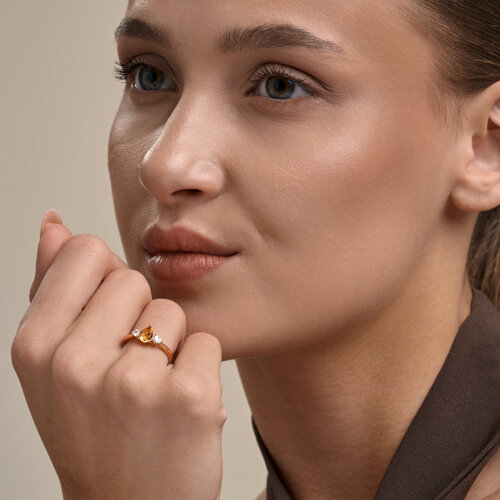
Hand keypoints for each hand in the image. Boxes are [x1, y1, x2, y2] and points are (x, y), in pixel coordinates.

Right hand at [12, 210, 226, 499]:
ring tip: (152, 391)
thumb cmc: (94, 429)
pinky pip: (207, 341)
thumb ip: (53, 285)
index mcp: (36, 345)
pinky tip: (180, 407)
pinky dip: (200, 369)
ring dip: (170, 345)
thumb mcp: (53, 363)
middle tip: (128, 370)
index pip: (89, 251)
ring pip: (174, 310)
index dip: (106, 284)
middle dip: (139, 316)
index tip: (104, 327)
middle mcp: (74, 363)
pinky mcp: (188, 399)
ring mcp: (132, 382)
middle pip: (135, 278)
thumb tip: (54, 223)